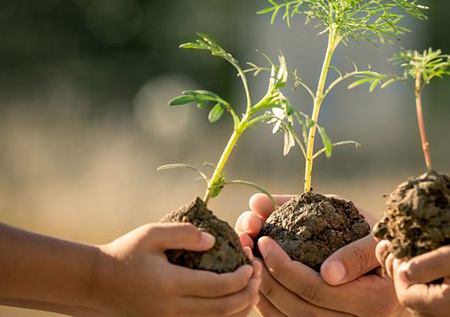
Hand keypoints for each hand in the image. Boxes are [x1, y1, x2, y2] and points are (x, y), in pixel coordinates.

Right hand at [94, 223, 260, 316]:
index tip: (251, 264)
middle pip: (222, 309)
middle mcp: (172, 308)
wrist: (98, 282)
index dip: (241, 278)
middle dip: (247, 294)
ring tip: (251, 289)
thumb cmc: (126, 252)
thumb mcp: (151, 234)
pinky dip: (223, 316)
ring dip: (239, 308)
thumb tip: (213, 240)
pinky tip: (231, 301)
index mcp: (171, 284)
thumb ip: (183, 234)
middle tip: (258, 276)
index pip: (218, 286)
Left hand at [236, 193, 407, 316]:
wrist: (392, 266)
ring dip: (262, 291)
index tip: (264, 239)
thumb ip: (355, 250)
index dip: (283, 266)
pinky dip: (270, 305)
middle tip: (247, 247)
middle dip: (265, 277)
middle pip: (298, 308)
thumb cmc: (379, 243)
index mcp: (373, 301)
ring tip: (249, 261)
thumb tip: (327, 273)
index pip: (316, 289)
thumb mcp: (374, 235)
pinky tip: (260, 280)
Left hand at [377, 229, 449, 316]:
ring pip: (427, 308)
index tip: (400, 255)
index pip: (406, 296)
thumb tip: (401, 274)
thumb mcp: (449, 255)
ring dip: (419, 288)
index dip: (398, 275)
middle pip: (415, 305)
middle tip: (407, 259)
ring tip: (420, 266)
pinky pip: (443, 307)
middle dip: (407, 283)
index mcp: (445, 307)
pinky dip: (434, 293)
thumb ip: (423, 266)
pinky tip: (437, 275)